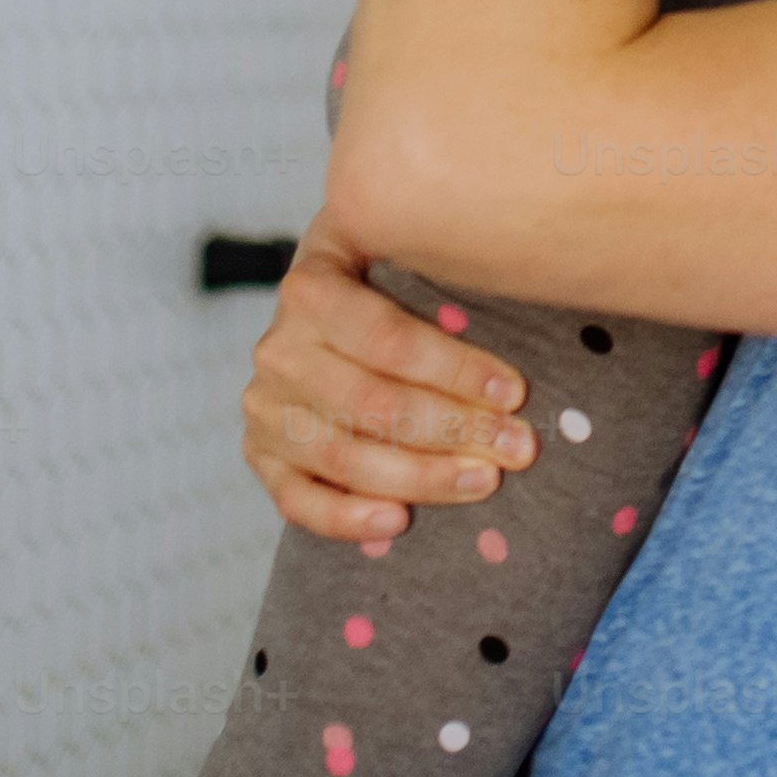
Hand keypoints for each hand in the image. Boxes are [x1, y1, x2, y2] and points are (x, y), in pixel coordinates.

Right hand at [242, 225, 539, 546]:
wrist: (322, 315)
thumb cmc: (384, 287)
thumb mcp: (400, 254)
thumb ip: (439, 276)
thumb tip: (518, 311)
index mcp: (311, 289)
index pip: (389, 340)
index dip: (456, 370)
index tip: (514, 393)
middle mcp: (279, 351)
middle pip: (372, 403)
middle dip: (455, 428)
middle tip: (517, 447)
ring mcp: (265, 408)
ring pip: (343, 456)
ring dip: (421, 476)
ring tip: (484, 480)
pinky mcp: (259, 456)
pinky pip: (297, 502)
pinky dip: (347, 518)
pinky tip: (398, 521)